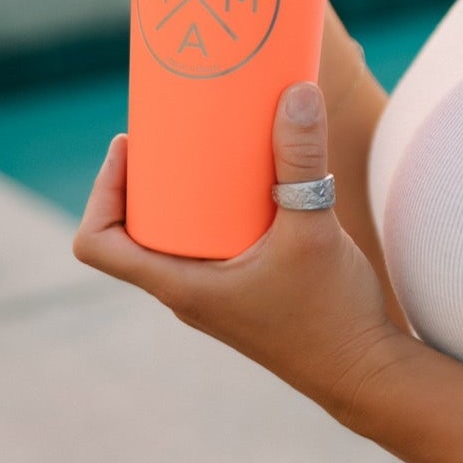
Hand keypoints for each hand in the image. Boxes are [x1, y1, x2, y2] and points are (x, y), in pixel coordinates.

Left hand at [72, 82, 410, 422]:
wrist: (364, 372)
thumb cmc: (331, 314)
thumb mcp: (313, 227)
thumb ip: (302, 160)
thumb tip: (296, 90)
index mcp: (181, 286)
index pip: (99, 245)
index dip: (101, 191)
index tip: (129, 144)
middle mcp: (187, 292)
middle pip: (133, 233)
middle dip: (144, 180)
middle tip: (173, 130)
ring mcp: (213, 295)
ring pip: (172, 238)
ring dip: (178, 194)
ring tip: (206, 145)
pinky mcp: (241, 291)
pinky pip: (206, 244)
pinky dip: (211, 209)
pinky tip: (249, 180)